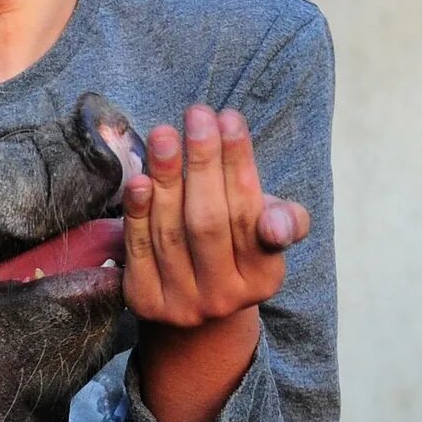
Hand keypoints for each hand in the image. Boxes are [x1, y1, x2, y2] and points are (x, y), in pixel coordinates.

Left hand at [123, 104, 310, 421]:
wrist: (195, 306)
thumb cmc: (235, 250)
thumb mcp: (266, 235)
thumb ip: (283, 221)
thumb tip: (278, 224)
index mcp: (265, 279)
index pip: (250, 212)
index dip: (238, 163)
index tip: (228, 118)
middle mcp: (225, 298)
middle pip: (209, 221)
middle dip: (202, 163)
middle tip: (195, 115)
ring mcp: (182, 304)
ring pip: (171, 231)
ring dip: (166, 178)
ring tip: (164, 135)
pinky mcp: (144, 302)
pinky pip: (138, 248)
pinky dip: (137, 212)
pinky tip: (139, 179)